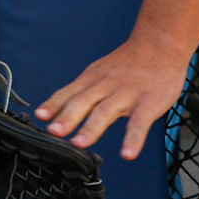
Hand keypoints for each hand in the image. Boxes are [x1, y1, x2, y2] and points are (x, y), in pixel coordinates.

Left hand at [34, 35, 189, 160]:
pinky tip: (127, 154)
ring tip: (79, 144)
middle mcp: (105, 86)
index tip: (39, 116)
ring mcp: (127, 94)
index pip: (68, 93)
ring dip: (91, 127)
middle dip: (67, 117)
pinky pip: (139, 123)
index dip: (53, 104)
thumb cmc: (128, 63)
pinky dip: (133, 139)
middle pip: (83, 102)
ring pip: (106, 111)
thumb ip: (82, 92)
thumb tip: (58, 112)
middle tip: (54, 132)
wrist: (159, 44)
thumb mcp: (99, 71)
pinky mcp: (148, 104)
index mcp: (92, 79)